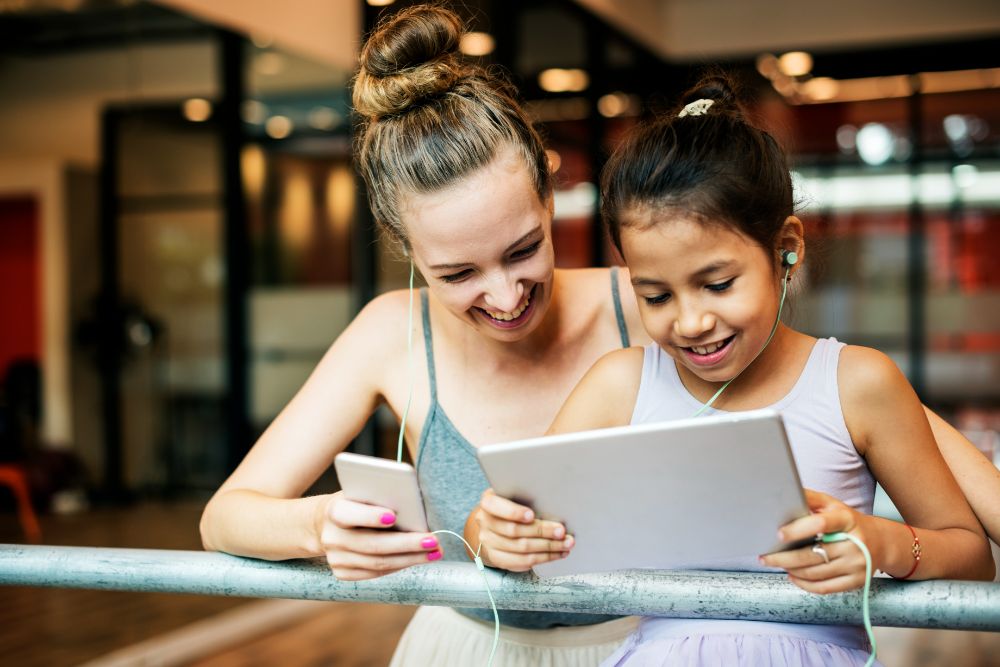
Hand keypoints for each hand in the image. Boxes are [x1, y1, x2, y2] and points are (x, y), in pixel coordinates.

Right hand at [318, 491, 442, 580]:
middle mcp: (332, 537)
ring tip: (434, 552)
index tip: (393, 516)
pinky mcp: (342, 573)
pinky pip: (375, 573)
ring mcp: (336, 558)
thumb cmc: (355, 502)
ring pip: (378, 564)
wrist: (326, 524)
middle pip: (372, 545)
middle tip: (433, 540)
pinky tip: (417, 559)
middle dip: (406, 544)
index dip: (370, 516)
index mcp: (334, 511)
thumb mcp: (362, 492)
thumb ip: (379, 496)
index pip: (349, 515)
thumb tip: (412, 504)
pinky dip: (399, 566)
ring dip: (410, 559)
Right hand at [472, 488, 573, 571]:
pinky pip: (522, 562)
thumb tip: (554, 507)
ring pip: (521, 549)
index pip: (496, 506)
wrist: (492, 526)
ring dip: (548, 547)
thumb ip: (526, 499)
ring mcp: (489, 542)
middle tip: (561, 532)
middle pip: (514, 530)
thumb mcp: (512, 497)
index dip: (513, 512)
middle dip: (542, 532)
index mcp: (488, 503)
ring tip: (566, 544)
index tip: (531, 515)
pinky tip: (556, 554)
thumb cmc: (509, 507)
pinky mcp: (497, 558)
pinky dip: (543, 558)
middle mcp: (485, 523)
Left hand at [760, 489, 879, 593]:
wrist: (880, 542)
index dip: (797, 530)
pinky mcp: (857, 582)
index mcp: (846, 519)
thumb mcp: (832, 504)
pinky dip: (804, 584)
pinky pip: (825, 588)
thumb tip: (784, 492)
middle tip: (764, 557)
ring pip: (815, 573)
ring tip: (776, 564)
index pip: (821, 524)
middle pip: (813, 555)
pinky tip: (793, 576)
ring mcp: (857, 565)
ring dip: (791, 570)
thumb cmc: (848, 521)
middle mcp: (855, 543)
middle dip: (784, 558)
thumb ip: (809, 498)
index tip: (778, 534)